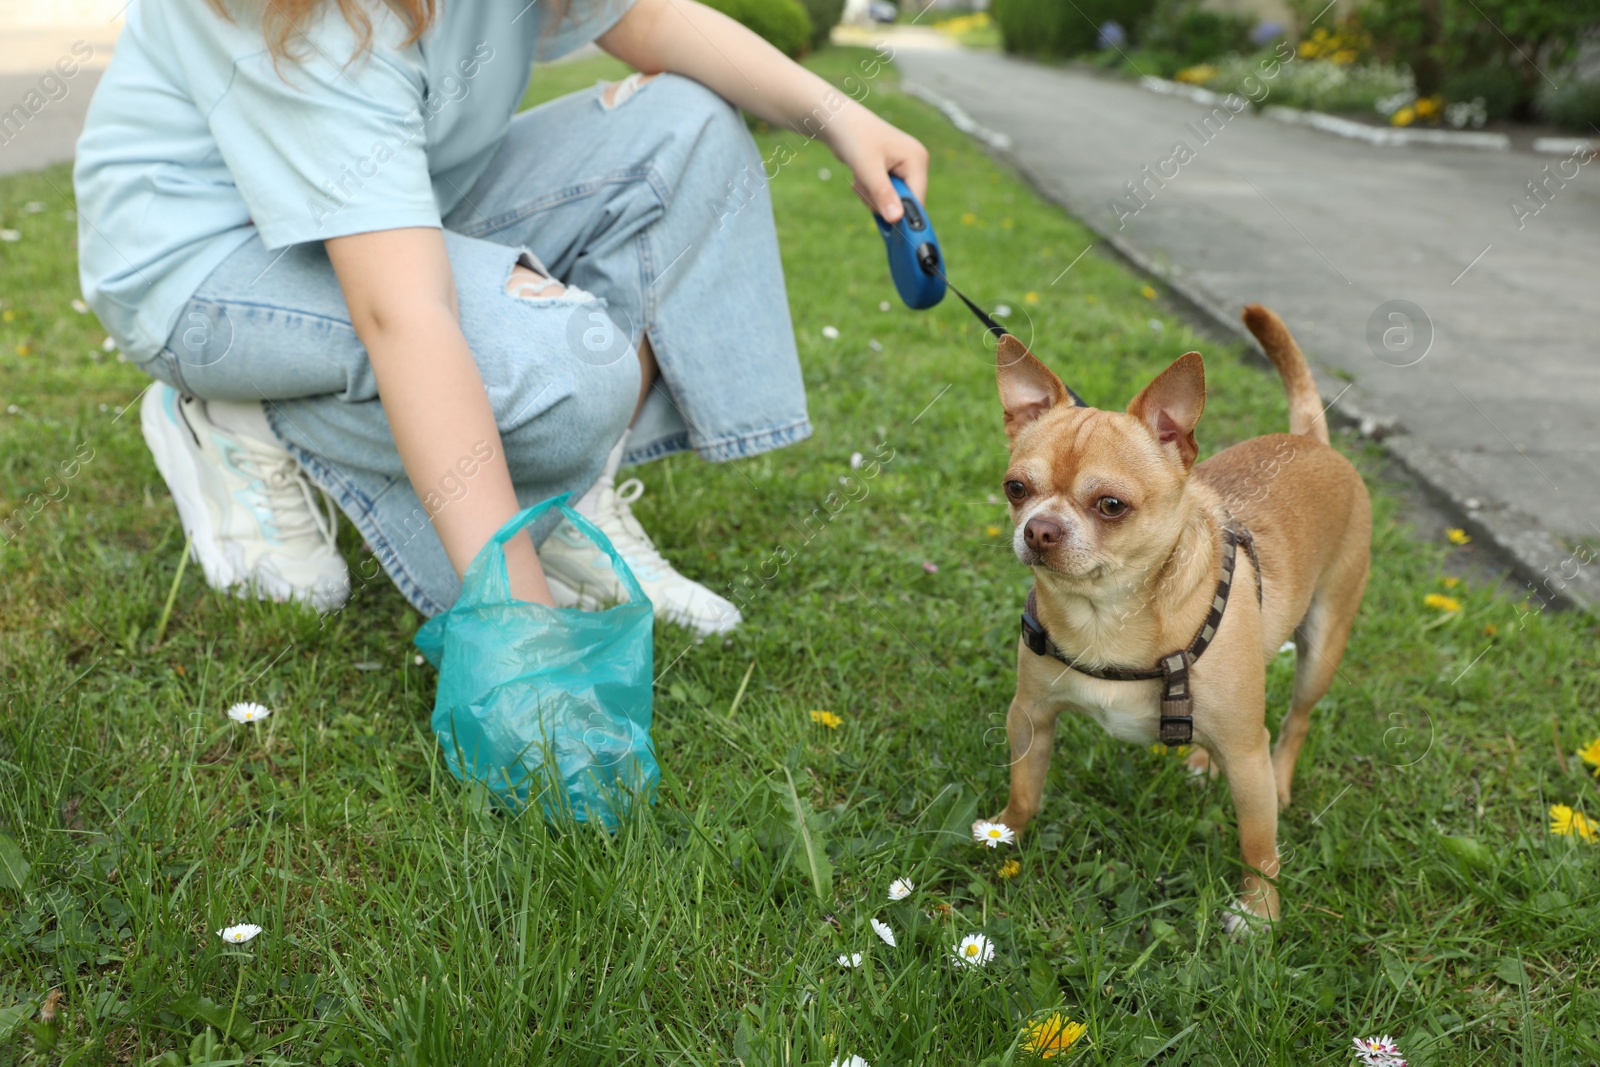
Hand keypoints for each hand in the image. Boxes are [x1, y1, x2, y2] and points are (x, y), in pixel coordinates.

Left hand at [824, 105, 928, 223]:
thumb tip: (896, 219)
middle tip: (863, 186)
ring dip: (871, 197)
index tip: (884, 224)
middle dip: (880, 201)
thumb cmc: (853, 138)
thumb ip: (883, 194)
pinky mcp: (892, 171)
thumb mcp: (867, 169)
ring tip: (860, 178)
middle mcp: (915, 163)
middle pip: (903, 203)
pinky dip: (869, 191)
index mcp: (917, 160)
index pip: (917, 199)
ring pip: (891, 201)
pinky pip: (883, 195)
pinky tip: (860, 177)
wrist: (836, 120)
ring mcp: (904, 167)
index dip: (901, 214)